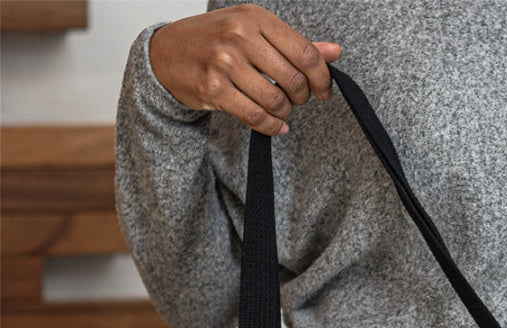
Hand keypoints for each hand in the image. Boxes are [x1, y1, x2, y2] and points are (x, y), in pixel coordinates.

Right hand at [149, 3, 341, 135]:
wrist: (167, 53)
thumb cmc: (215, 41)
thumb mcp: (253, 31)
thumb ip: (293, 44)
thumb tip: (334, 52)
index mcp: (255, 18)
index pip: (305, 53)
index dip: (322, 78)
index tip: (324, 91)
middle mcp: (240, 36)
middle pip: (294, 80)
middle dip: (301, 98)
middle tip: (295, 100)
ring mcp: (225, 62)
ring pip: (276, 101)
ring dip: (285, 113)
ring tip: (280, 111)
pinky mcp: (214, 88)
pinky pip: (256, 116)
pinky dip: (271, 126)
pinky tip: (274, 125)